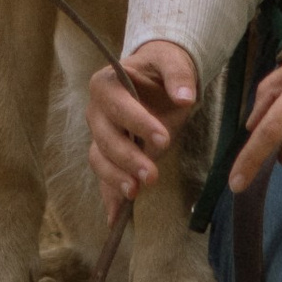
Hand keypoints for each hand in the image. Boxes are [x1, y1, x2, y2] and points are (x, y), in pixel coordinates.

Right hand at [88, 43, 196, 225]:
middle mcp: (96, 111)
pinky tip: (115, 219)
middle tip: (152, 175)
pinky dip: (108, 198)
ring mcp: (99, 135)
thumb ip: (178, 74)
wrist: (154, 78)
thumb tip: (185, 97)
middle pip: (105, 138)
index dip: (137, 123)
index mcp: (107, 84)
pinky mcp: (107, 155)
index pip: (117, 106)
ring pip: (100, 160)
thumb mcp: (172, 61)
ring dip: (115, 179)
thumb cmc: (161, 69)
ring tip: (135, 193)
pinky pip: (103, 177)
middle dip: (127, 158)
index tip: (163, 139)